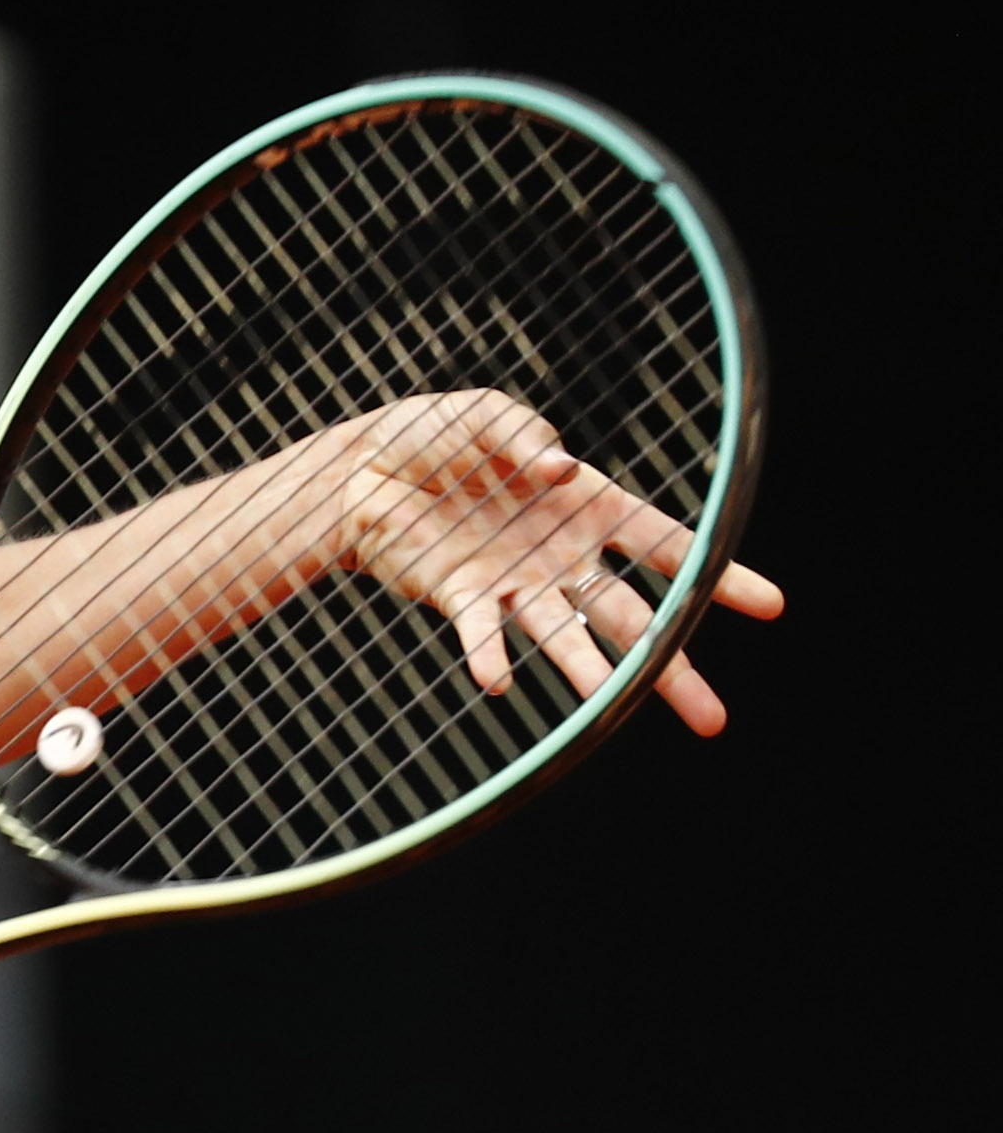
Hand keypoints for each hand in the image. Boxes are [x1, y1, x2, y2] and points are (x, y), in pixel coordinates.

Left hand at [332, 389, 783, 734]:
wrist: (362, 469)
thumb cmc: (436, 433)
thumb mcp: (486, 414)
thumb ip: (525, 434)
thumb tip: (558, 470)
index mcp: (588, 507)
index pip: (666, 544)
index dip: (717, 574)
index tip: (770, 606)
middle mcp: (561, 556)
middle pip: (631, 616)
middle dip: (670, 663)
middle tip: (712, 718)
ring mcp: (515, 583)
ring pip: (566, 638)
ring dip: (589, 675)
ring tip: (612, 711)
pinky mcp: (462, 598)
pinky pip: (483, 634)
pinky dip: (489, 656)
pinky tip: (498, 682)